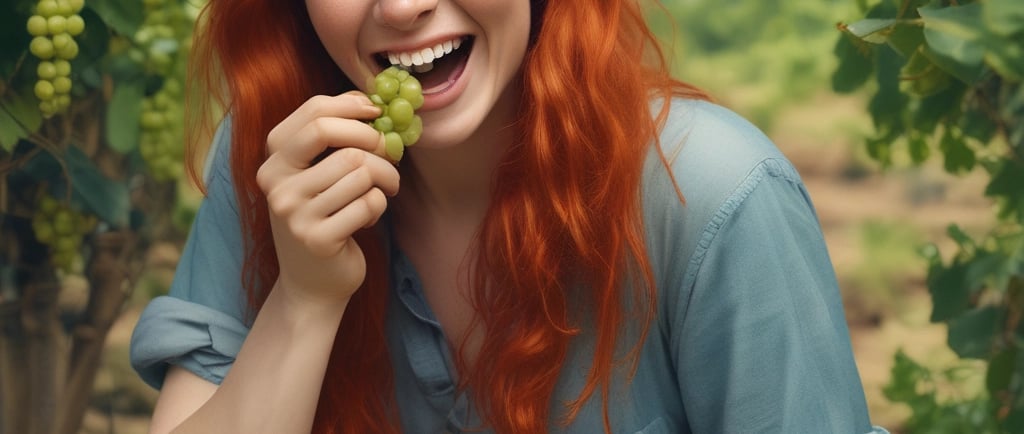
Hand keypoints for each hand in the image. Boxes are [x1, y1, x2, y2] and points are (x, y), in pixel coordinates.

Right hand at [256, 91, 398, 305]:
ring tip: (382, 192)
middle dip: (372, 140)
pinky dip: (378, 207)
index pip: (313, 113)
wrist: (311, 282)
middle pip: (333, 136)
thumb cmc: (323, 217)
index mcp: (273, 160)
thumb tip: (368, 100)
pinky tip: (366, 219)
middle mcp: (276, 183)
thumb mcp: (315, 175)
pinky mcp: (317, 239)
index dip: (351, 107)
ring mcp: (293, 213)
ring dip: (384, 179)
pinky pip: (368, 203)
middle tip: (389, 154)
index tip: (376, 113)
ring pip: (359, 171)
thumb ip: (332, 140)